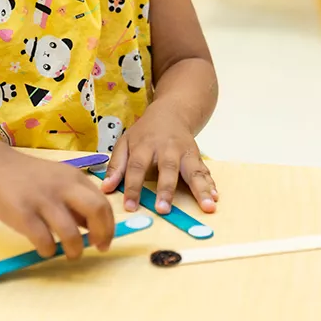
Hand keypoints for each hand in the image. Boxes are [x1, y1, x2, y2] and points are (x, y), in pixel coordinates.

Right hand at [0, 153, 114, 259]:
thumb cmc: (30, 178)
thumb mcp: (59, 181)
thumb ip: (76, 201)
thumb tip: (95, 229)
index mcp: (74, 178)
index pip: (103, 203)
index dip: (109, 226)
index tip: (104, 241)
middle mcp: (63, 187)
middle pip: (96, 211)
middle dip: (101, 235)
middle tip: (96, 248)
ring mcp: (43, 200)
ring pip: (71, 233)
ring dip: (75, 250)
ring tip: (70, 254)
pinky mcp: (24, 214)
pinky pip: (44, 241)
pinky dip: (48, 251)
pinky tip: (45, 249)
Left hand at [101, 103, 216, 214]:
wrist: (171, 112)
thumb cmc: (145, 133)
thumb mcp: (125, 142)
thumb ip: (116, 165)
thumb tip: (106, 188)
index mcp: (145, 146)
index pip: (137, 167)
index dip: (133, 187)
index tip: (130, 207)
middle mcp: (167, 149)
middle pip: (167, 169)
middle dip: (166, 190)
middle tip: (164, 209)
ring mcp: (185, 152)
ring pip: (193, 170)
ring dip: (201, 189)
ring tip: (207, 206)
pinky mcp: (197, 156)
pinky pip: (205, 171)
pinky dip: (210, 184)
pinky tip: (215, 197)